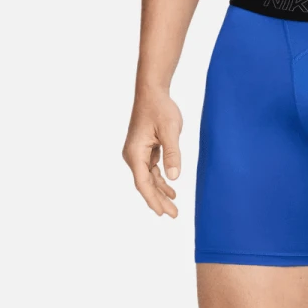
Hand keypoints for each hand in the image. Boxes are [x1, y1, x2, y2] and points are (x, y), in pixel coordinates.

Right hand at [123, 91, 183, 216]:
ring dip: (160, 192)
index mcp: (135, 152)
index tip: (162, 213)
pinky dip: (160, 180)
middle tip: (174, 215)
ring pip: (148, 179)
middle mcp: (133, 155)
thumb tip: (174, 177)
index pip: (143, 182)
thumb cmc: (160, 108)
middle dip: (158, 200)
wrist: (152, 92)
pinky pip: (151, 170)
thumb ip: (172, 154)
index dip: (152, 199)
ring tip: (173, 207)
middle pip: (145, 184)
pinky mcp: (144, 150)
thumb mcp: (170, 130)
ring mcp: (137, 153)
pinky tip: (171, 190)